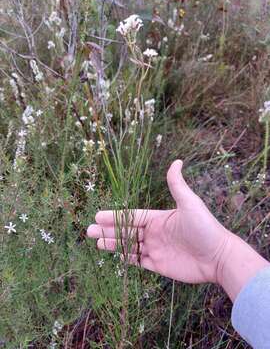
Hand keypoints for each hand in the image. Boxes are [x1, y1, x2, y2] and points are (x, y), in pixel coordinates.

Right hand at [87, 160, 230, 284]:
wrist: (218, 257)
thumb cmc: (204, 228)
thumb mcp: (190, 203)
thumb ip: (177, 185)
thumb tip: (176, 161)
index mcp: (158, 218)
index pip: (131, 216)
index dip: (114, 216)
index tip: (97, 215)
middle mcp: (154, 233)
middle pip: (126, 231)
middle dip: (108, 231)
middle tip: (89, 231)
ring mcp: (156, 249)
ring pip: (129, 246)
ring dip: (113, 244)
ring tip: (96, 243)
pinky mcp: (158, 265)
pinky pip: (138, 261)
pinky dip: (126, 258)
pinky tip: (115, 256)